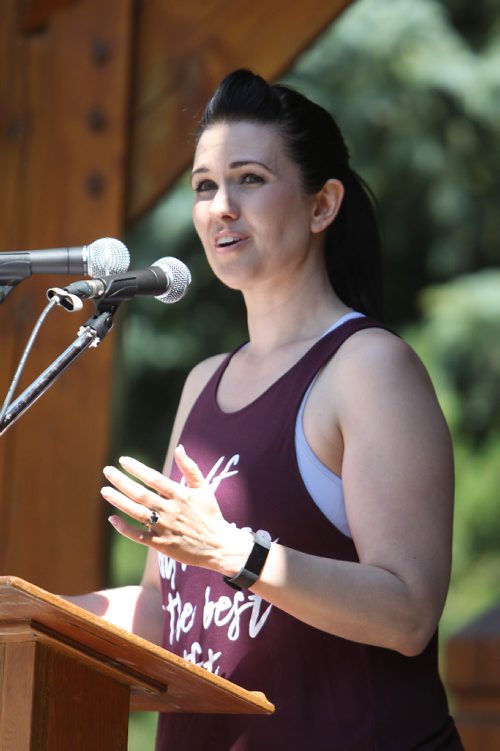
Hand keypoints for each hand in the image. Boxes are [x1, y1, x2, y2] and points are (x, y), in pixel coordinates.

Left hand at [101, 445, 251, 573]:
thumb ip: (190, 468)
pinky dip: (124, 528)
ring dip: (119, 501)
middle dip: (122, 481)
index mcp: (180, 495)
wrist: (218, 546)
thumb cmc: (210, 514)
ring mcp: (165, 528)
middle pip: (140, 494)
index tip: (122, 460)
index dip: (137, 468)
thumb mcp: (204, 489)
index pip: (154, 478)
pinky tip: (112, 519)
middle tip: (107, 471)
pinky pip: (139, 536)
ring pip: (136, 513)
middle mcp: (170, 511)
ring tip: (105, 490)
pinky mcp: (161, 544)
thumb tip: (179, 448)